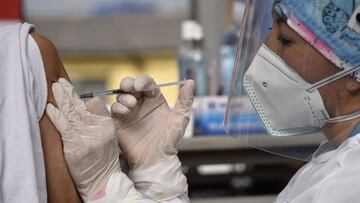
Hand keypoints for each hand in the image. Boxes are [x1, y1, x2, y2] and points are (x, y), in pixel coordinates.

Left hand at [46, 78, 119, 200]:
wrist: (102, 180)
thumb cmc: (104, 159)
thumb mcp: (110, 136)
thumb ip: (101, 118)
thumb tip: (90, 101)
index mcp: (107, 124)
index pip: (92, 104)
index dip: (79, 97)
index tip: (69, 89)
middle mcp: (97, 128)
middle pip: (80, 106)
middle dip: (68, 92)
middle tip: (59, 82)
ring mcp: (86, 136)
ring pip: (71, 113)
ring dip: (61, 99)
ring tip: (54, 87)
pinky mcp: (75, 145)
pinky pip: (64, 127)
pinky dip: (56, 116)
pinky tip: (50, 108)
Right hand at [111, 75, 194, 200]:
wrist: (156, 159)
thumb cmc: (169, 140)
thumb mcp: (180, 119)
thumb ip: (185, 100)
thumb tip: (191, 82)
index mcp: (154, 99)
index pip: (147, 83)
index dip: (143, 81)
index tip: (141, 85)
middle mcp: (140, 103)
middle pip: (130, 85)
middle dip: (128, 82)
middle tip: (131, 87)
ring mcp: (129, 112)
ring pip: (121, 95)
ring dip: (125, 96)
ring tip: (132, 105)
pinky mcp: (119, 122)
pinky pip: (114, 109)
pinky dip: (118, 107)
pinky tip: (126, 112)